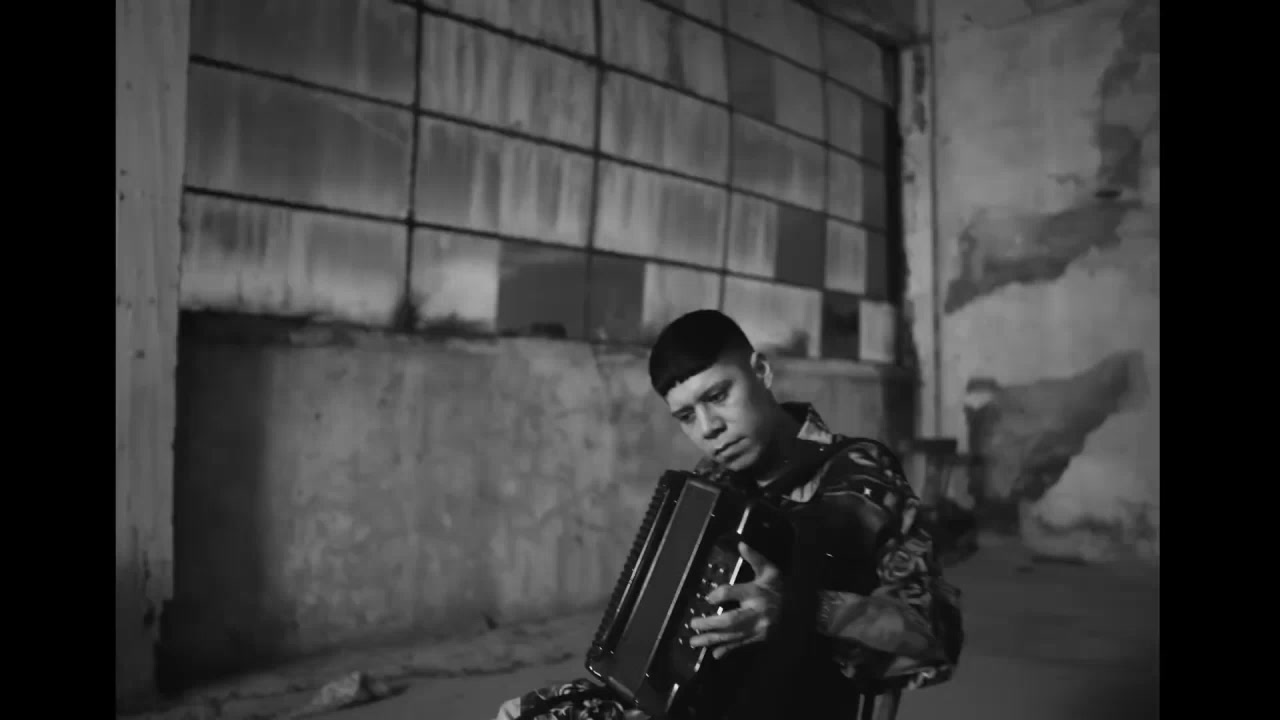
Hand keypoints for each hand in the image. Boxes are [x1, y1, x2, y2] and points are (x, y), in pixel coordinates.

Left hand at [688, 542, 782, 658]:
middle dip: (709, 623)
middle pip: (730, 620)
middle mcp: (756, 612)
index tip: (707, 598)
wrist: (801, 609)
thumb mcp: (770, 570)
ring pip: (732, 636)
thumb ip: (755, 558)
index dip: (717, 595)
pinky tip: (715, 654)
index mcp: (757, 592)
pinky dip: (727, 649)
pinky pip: (741, 644)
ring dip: (712, 639)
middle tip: (692, 624)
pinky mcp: (759, 638)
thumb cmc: (779, 587)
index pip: (733, 593)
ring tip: (694, 642)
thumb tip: (741, 544)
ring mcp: (758, 628)